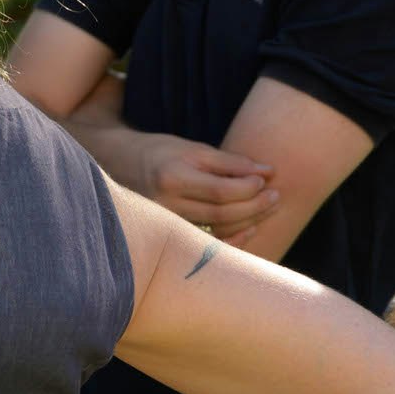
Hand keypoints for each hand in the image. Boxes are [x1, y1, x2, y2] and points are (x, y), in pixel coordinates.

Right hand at [65, 83, 277, 230]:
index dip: (249, 187)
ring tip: (269, 208)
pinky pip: (206, 244)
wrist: (117, 167)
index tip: (268, 178)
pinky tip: (249, 230)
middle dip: (255, 206)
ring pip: (217, 229)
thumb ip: (229, 161)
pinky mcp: (167, 236)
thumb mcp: (191, 149)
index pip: (220, 190)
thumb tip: (268, 171)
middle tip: (277, 197)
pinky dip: (232, 240)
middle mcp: (165, 204)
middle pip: (221, 212)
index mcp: (171, 177)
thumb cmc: (160, 153)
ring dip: (249, 221)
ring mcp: (165, 224)